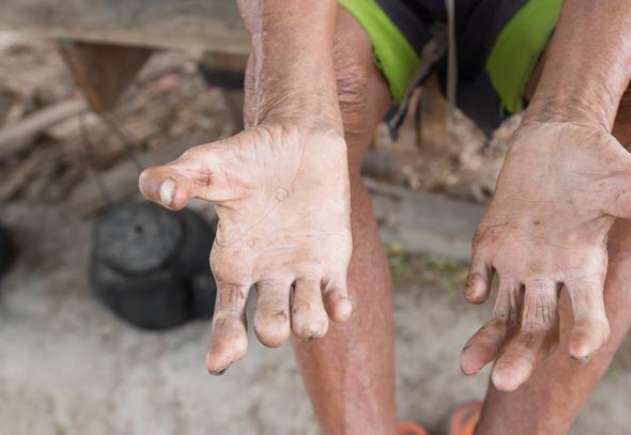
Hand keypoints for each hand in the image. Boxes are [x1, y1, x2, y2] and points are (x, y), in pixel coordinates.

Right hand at [139, 124, 352, 373]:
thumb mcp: (207, 164)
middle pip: (269, 326)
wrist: (299, 137)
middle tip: (273, 324)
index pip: (227, 315)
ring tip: (310, 318)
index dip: (223, 342)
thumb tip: (159, 193)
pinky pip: (336, 297)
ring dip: (309, 325)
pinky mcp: (332, 260)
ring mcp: (301, 270)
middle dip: (271, 330)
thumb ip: (177, 177)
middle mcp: (267, 274)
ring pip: (306, 319)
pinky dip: (339, 308)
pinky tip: (340, 306)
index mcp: (234, 262)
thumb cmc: (249, 154)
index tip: (220, 363)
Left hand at [460, 121, 630, 390]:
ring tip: (468, 367)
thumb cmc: (603, 162)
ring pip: (503, 312)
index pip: (587, 313)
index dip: (585, 331)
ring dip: (488, 341)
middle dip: (521, 355)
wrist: (557, 138)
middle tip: (505, 383)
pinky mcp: (491, 242)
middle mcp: (551, 273)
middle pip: (535, 328)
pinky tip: (475, 291)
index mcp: (585, 267)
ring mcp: (518, 261)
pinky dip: (475, 284)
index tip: (579, 349)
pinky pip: (479, 274)